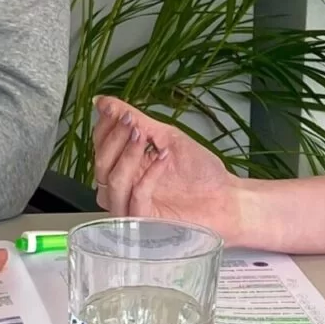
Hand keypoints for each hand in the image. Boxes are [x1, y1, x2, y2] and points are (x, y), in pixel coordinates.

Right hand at [90, 97, 242, 239]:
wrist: (226, 196)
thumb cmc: (199, 171)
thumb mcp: (167, 137)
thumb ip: (137, 121)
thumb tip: (103, 101)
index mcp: (125, 166)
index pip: (99, 146)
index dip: (104, 127)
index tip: (114, 110)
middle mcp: (124, 187)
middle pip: (100, 165)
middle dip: (114, 139)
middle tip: (132, 123)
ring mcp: (132, 206)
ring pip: (112, 182)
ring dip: (127, 155)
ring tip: (144, 137)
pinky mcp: (146, 222)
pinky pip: (136, 198)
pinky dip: (148, 175)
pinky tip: (163, 158)